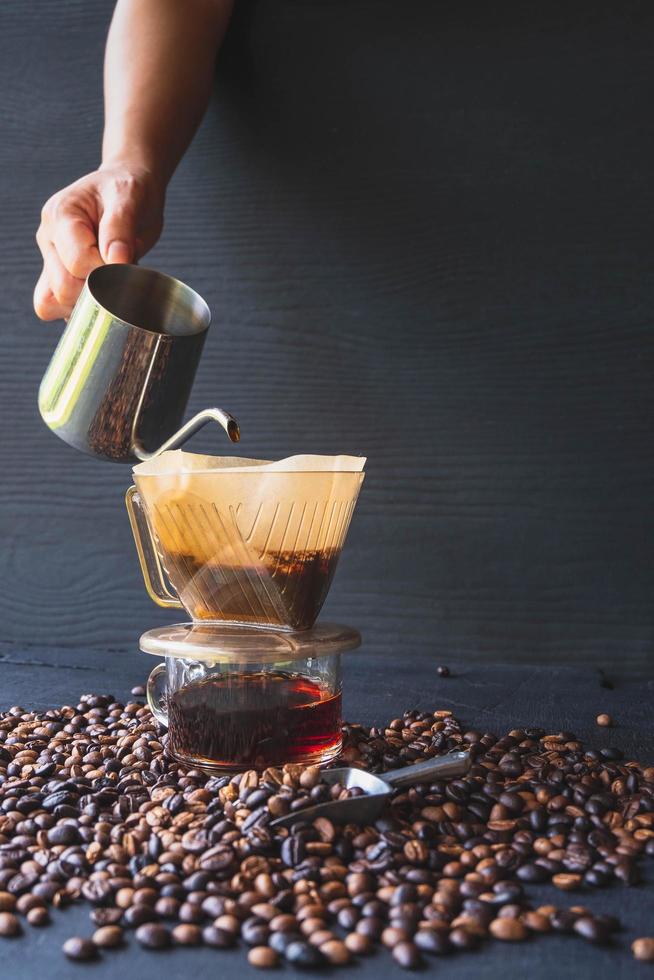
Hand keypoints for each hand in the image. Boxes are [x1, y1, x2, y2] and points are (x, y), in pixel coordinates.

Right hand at [34, 164, 164, 320]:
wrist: (127, 188)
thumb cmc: (128, 190)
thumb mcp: (129, 198)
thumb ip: (120, 229)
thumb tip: (116, 262)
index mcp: (61, 215)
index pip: (77, 263)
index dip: (106, 273)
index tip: (126, 265)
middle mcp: (49, 238)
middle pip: (62, 289)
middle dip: (97, 291)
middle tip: (121, 277)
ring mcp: (50, 259)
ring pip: (51, 302)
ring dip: (84, 305)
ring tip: (109, 286)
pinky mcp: (58, 275)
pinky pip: (56, 306)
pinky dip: (79, 309)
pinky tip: (101, 295)